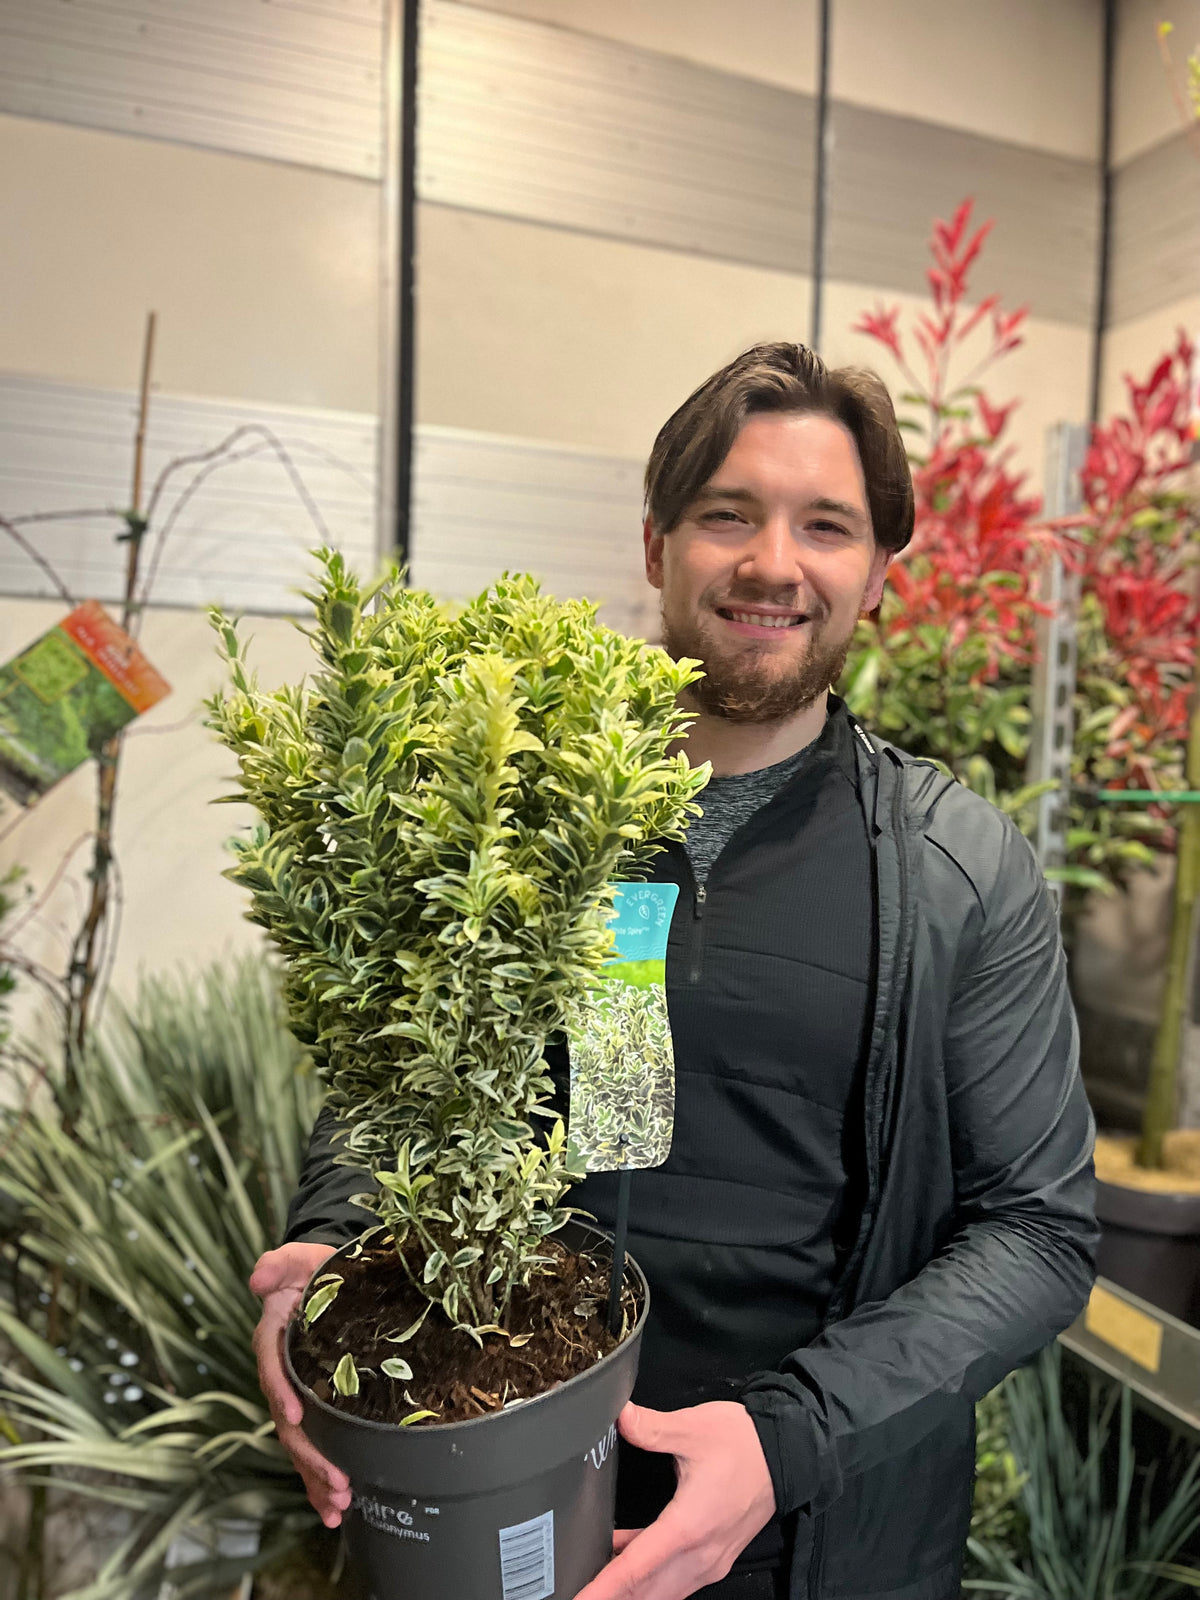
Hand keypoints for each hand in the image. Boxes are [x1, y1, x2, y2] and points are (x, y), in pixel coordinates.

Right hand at [251, 1241, 351, 1527]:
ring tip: (338, 1505)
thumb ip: (280, 1262)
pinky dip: (320, 1478)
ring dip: (316, 1477)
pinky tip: (336, 1507)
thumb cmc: (316, 1269)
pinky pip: (315, 1445)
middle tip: (336, 1482)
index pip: (272, 1366)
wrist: (333, 1282)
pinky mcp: (317, 1407)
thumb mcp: (301, 1258)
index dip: (280, 1391)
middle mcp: (282, 1373)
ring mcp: (298, 1394)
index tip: (295, 1415)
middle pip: (289, 1420)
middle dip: (309, 1455)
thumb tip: (259, 1276)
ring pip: (301, 1443)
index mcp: (275, 1336)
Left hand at [574, 1400, 775, 1598]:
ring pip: (662, 1594)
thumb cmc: (744, 1442)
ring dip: (630, 1592)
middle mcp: (700, 1555)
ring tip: (597, 1581)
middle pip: (646, 1593)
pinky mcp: (715, 1558)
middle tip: (581, 1593)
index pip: (636, 1569)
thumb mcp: (693, 1428)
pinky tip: (624, 1558)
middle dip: (612, 1597)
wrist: (789, 1452)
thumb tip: (620, 1417)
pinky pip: (675, 1583)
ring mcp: (710, 1562)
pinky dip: (649, 1581)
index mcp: (689, 1527)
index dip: (603, 1589)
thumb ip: (652, 1428)